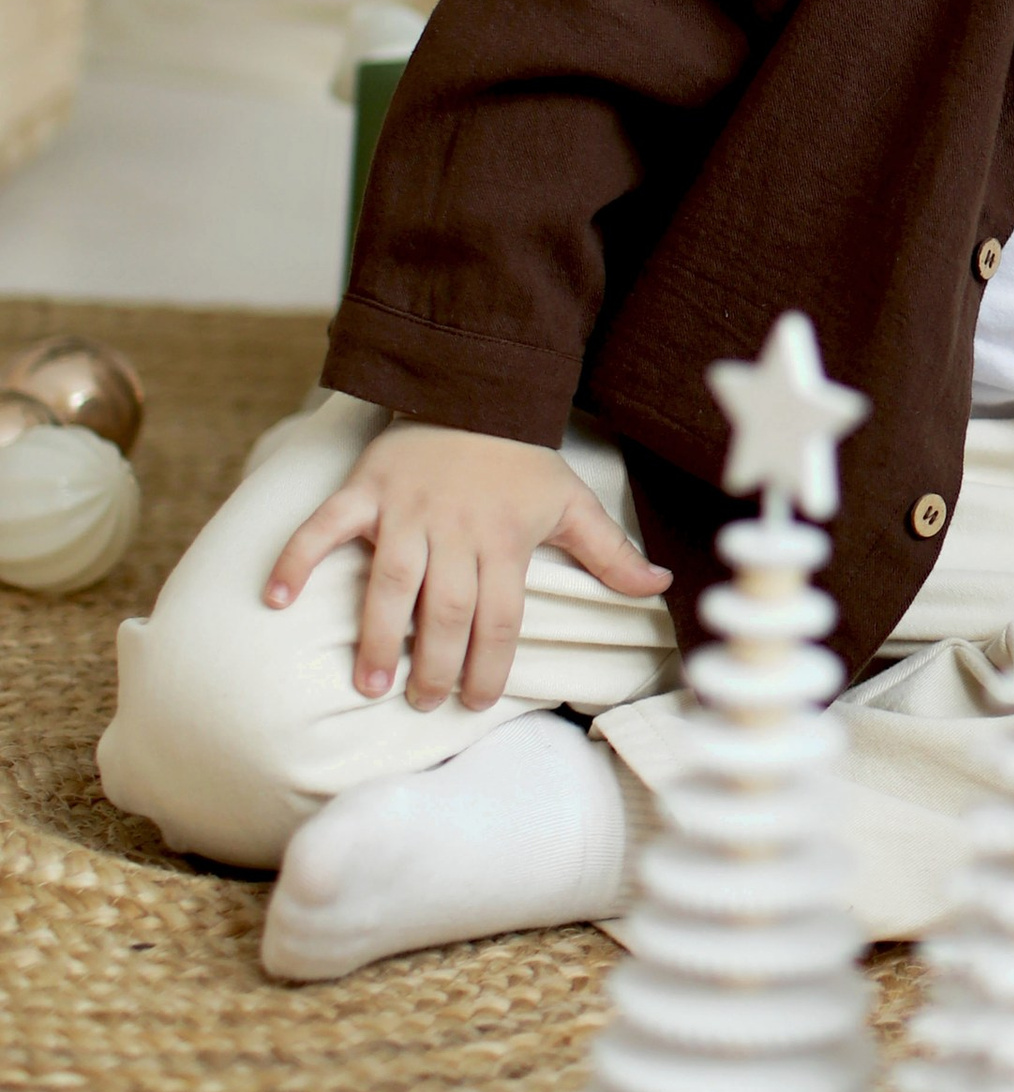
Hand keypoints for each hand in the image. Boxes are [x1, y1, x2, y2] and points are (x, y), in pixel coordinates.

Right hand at [264, 421, 672, 712]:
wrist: (474, 388)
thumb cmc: (521, 460)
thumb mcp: (572, 502)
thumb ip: (610, 552)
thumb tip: (659, 586)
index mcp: (504, 539)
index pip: (500, 616)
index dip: (490, 664)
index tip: (477, 703)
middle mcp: (454, 528)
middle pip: (445, 608)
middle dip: (436, 662)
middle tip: (422, 702)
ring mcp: (405, 508)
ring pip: (389, 579)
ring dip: (376, 633)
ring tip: (368, 682)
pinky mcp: (365, 487)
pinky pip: (324, 525)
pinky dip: (296, 559)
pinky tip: (275, 600)